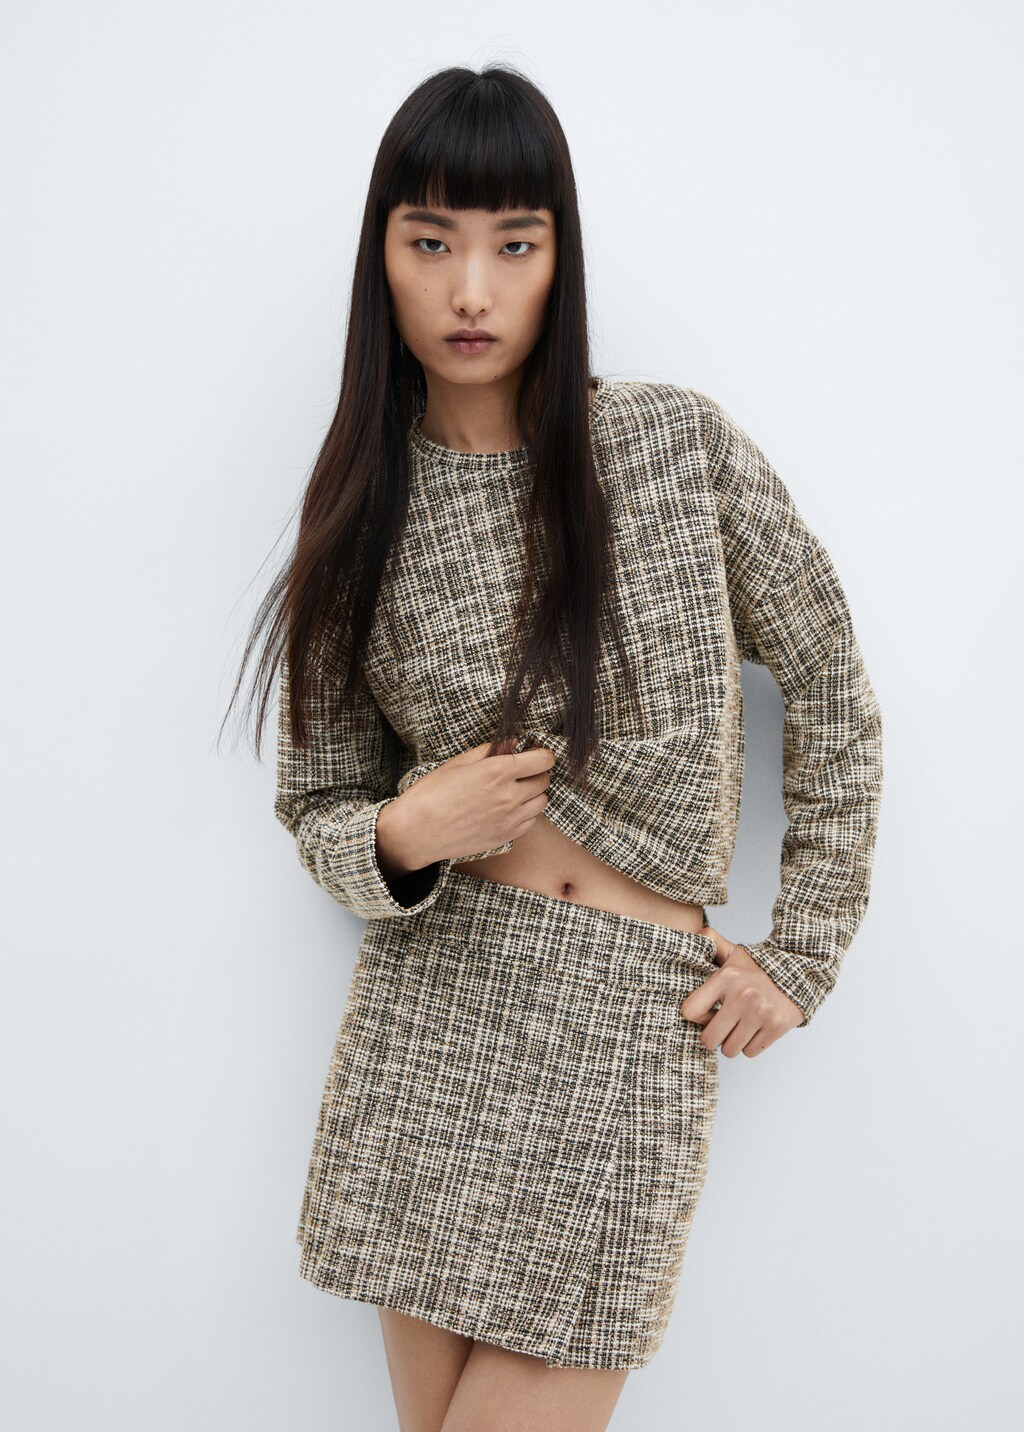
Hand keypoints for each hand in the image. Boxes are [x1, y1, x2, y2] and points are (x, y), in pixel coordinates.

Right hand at [393, 739, 555, 868]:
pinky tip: (509, 809)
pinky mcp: (506, 836)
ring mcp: (509, 819)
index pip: (542, 760)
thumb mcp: (458, 763)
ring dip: (534, 793)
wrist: (417, 832)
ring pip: (542, 802)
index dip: (543, 754)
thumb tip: (512, 742)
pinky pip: (531, 822)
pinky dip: (526, 813)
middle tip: (522, 771)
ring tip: (516, 790)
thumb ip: (490, 750)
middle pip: (544, 780)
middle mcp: (509, 796)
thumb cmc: (432, 794)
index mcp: (497, 771)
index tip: (537, 753)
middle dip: (537, 772)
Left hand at [679, 923, 805, 1056]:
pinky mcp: (776, 1027)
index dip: (696, 1016)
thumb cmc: (760, 967)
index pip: (690, 1011)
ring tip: (740, 1028)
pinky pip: (750, 1052)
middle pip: (709, 1040)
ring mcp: (760, 1013)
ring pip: (730, 1050)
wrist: (800, 971)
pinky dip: (750, 1046)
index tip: (707, 1012)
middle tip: (722, 1028)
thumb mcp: (734, 952)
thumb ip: (711, 942)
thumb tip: (694, 938)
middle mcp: (742, 996)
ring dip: (733, 1043)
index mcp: (726, 978)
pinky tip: (755, 1030)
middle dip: (714, 1037)